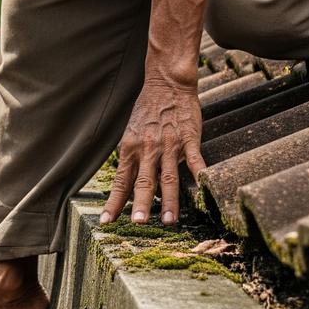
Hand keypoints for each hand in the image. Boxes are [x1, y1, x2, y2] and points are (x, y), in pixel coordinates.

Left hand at [100, 79, 205, 226]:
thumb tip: (126, 185)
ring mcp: (169, 145)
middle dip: (141, 205)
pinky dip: (199, 174)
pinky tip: (202, 188)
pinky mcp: (188, 138)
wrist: (167, 84)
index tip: (106, 221)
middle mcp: (148, 149)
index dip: (114, 202)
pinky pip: (195, 159)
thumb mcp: (131, 134)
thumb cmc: (147, 111)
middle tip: (138, 224)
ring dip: (170, 201)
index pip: (121, 182)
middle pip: (144, 182)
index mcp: (130, 149)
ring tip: (170, 221)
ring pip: (169, 177)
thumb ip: (131, 159)